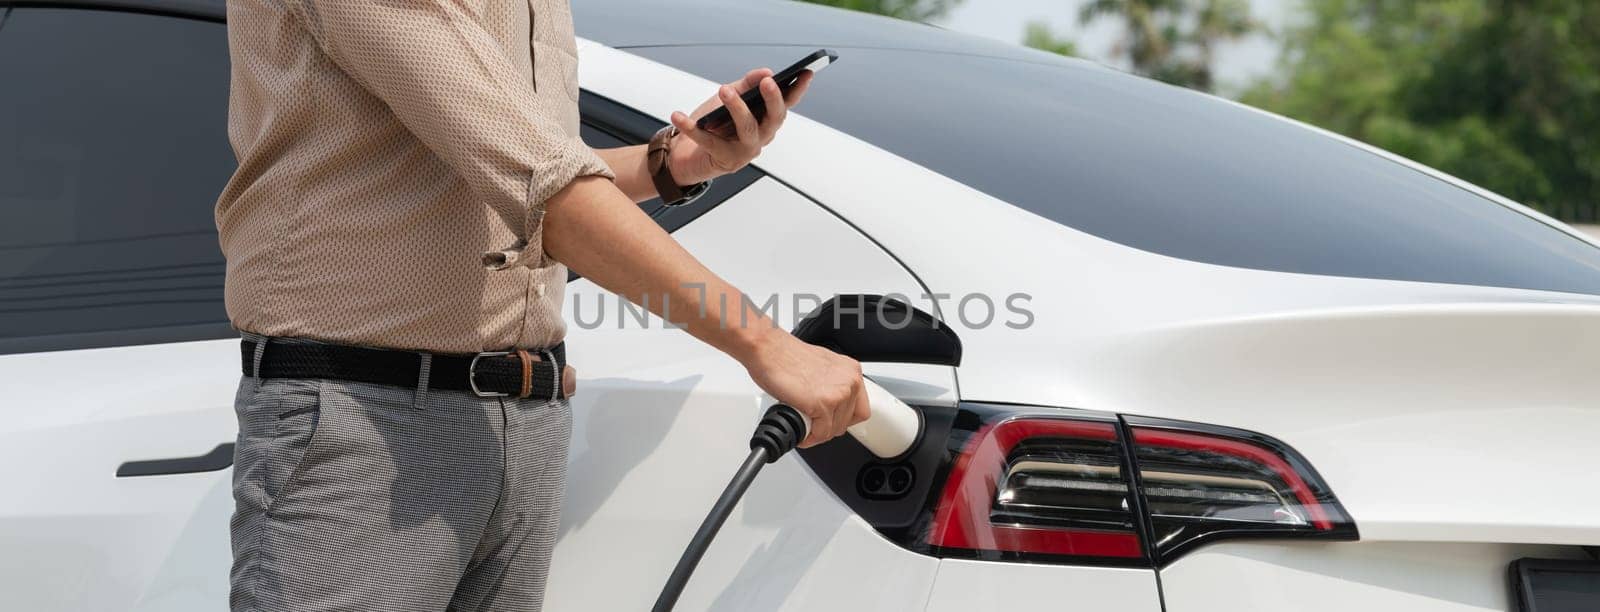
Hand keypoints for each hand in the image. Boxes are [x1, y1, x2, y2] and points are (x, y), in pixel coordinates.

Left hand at [667, 67, 813, 184]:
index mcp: (765, 121)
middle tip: (766, 82)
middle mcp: (760, 137)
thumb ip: (746, 85)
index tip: (806, 72)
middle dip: (772, 100)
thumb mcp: (729, 98)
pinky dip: (691, 127)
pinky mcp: (723, 160)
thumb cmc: (713, 124)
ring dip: (737, 108)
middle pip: (774, 119)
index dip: (798, 90)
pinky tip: (678, 115)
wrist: (686, 154)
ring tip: (725, 90)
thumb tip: (765, 72)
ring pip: (747, 129)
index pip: (786, 104)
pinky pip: (707, 141)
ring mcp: (744, 151)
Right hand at [739, 330, 869, 447]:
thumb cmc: (786, 356)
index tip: (831, 421)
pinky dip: (809, 437)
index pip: (861, 408)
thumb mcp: (821, 368)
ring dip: (818, 433)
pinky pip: (821, 433)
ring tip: (804, 424)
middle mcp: (849, 381)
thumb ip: (832, 385)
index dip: (843, 419)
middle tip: (813, 425)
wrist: (768, 349)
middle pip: (848, 422)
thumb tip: (830, 404)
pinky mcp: (823, 404)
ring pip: (834, 430)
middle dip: (828, 427)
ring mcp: (838, 393)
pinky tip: (801, 431)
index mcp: (851, 371)